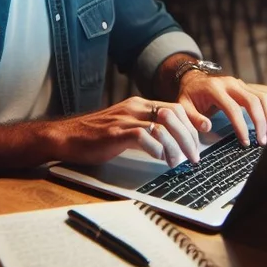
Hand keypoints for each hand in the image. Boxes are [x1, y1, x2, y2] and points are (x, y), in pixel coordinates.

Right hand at [50, 96, 199, 167]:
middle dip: (188, 138)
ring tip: (177, 162)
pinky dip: (156, 148)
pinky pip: (142, 136)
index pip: (175, 108)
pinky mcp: (114, 133)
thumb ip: (147, 129)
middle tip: (193, 157)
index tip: (200, 140)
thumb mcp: (126, 126)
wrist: (66, 136)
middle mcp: (134, 108)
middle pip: (173, 115)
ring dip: (175, 145)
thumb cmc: (97, 135)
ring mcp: (124, 119)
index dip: (191, 124)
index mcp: (139, 105)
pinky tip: (159, 159)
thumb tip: (173, 143)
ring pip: (162, 124)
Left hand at [176, 72, 266, 146]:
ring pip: (262, 97)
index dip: (241, 126)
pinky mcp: (246, 87)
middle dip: (260, 122)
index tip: (245, 142)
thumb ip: (193, 118)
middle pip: (253, 101)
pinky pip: (263, 97)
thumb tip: (207, 127)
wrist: (194, 79)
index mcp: (214, 89)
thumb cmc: (189, 95)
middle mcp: (230, 83)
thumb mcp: (183, 106)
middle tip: (262, 142)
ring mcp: (240, 83)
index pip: (233, 108)